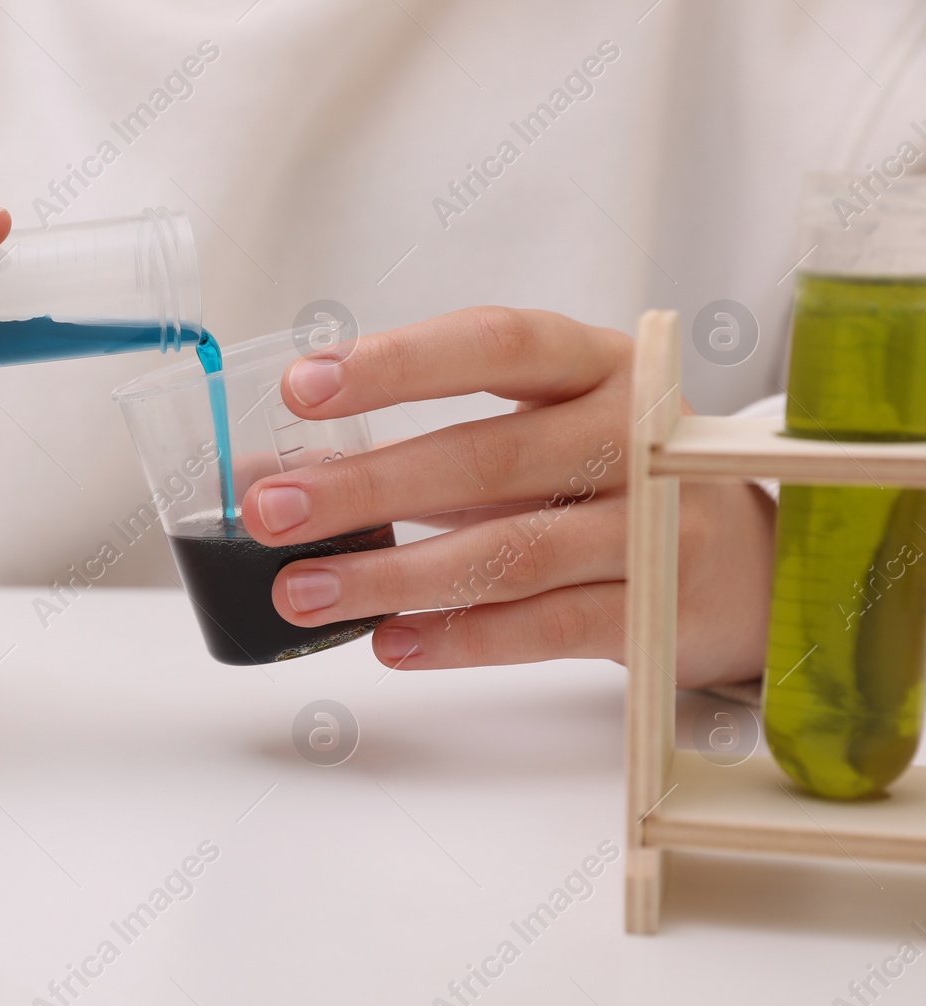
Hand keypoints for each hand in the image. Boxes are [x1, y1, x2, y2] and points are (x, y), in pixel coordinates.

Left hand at [242, 307, 775, 688]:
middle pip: (487, 457)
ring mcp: (656, 525)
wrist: (751, 561)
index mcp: (594, 364)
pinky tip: (390, 643)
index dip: (397, 363)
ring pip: (510, 553)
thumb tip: (271, 473)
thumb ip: (419, 444)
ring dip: (394, 576)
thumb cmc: (608, 480)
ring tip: (303, 592)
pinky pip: (546, 628)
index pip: (493, 345)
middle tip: (271, 512)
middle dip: (368, 487)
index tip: (303, 385)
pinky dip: (462, 638)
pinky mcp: (661, 611)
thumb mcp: (532, 435)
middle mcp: (633, 433)